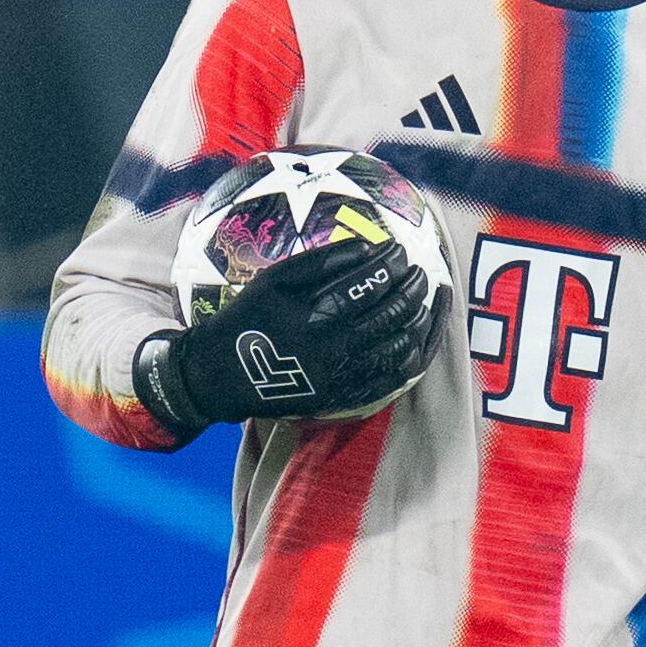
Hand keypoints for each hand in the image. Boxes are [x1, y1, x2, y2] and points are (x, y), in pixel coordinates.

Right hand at [135, 237, 438, 435]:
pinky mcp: (341, 398)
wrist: (219, 375)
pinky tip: (417, 339)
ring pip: (398, 348)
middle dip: (412, 289)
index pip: (369, 285)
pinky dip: (410, 358)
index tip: (399, 250)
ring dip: (419, 321)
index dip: (390, 264)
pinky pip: (389, 381)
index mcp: (316, 316)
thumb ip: (320, 262)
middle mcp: (334, 349)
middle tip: (420, 273)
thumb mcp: (273, 280)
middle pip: (390, 315)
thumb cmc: (246, 318)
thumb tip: (367, 248)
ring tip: (426, 302)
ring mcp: (341, 378)